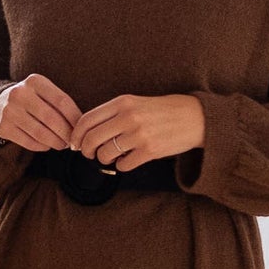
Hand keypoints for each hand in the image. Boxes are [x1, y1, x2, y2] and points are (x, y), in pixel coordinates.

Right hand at [0, 73, 82, 150]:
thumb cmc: (33, 100)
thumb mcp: (44, 93)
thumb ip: (61, 105)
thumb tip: (81, 128)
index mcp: (35, 81)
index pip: (62, 101)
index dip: (75, 118)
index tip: (82, 129)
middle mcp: (20, 93)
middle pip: (52, 118)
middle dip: (66, 133)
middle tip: (73, 142)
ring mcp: (9, 111)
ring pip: (40, 133)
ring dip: (56, 143)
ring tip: (62, 145)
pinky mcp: (4, 127)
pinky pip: (29, 142)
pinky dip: (42, 146)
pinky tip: (47, 145)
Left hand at [68, 93, 205, 170]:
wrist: (194, 117)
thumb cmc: (161, 111)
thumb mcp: (135, 103)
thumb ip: (112, 114)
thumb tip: (85, 133)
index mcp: (122, 102)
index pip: (86, 120)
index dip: (76, 135)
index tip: (75, 143)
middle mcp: (129, 117)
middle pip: (91, 139)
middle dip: (85, 150)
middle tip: (89, 154)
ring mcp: (139, 134)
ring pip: (105, 154)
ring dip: (103, 159)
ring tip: (111, 156)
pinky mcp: (150, 151)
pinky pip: (123, 164)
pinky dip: (121, 165)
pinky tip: (127, 160)